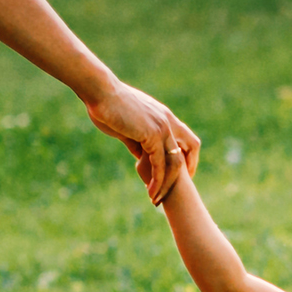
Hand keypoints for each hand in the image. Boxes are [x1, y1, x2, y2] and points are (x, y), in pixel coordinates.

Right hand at [84, 78, 198, 202]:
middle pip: (190, 149)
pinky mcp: (152, 135)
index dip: (187, 157)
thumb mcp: (127, 127)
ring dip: (167, 183)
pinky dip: (157, 180)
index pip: (187, 139)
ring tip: (156, 199)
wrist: (100, 92)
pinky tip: (150, 191)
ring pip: (175, 162)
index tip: (180, 174)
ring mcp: (162, 127)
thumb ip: (137, 142)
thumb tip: (140, 157)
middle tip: (174, 191)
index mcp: (164, 116)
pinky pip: (160, 164)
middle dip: (185, 172)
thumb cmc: (108, 106)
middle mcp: (168, 121)